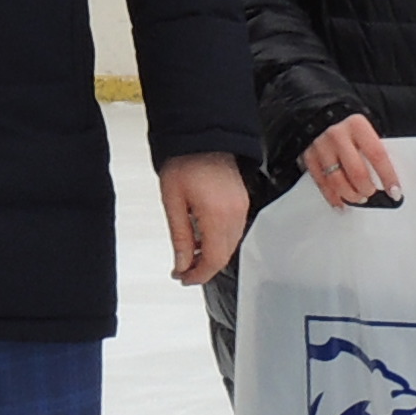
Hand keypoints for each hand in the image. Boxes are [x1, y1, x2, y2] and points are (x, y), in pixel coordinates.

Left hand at [158, 149, 248, 282]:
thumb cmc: (185, 161)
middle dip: (205, 268)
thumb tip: (182, 263)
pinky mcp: (242, 202)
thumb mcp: (173, 202)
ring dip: (212, 255)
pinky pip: (234, 231)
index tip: (184, 278)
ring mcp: (242, 207)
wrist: (202, 136)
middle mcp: (235, 213)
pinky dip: (219, 241)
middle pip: (225, 255)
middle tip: (184, 270)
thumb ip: (180, 237)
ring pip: (231, 245)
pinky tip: (203, 238)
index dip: (199, 275)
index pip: (214, 259)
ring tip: (190, 255)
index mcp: (217, 214)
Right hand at [299, 114, 399, 208]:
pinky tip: (341, 203)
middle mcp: (337, 135)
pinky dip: (333, 197)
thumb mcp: (365, 128)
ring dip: (350, 195)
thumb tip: (390, 178)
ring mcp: (321, 147)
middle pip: (356, 172)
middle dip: (367, 189)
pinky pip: (321, 183)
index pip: (377, 155)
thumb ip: (376, 147)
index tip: (395, 191)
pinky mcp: (309, 157)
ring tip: (359, 198)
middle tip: (372, 193)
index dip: (388, 177)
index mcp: (357, 125)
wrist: (319, 114)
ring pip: (337, 181)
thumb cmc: (348, 125)